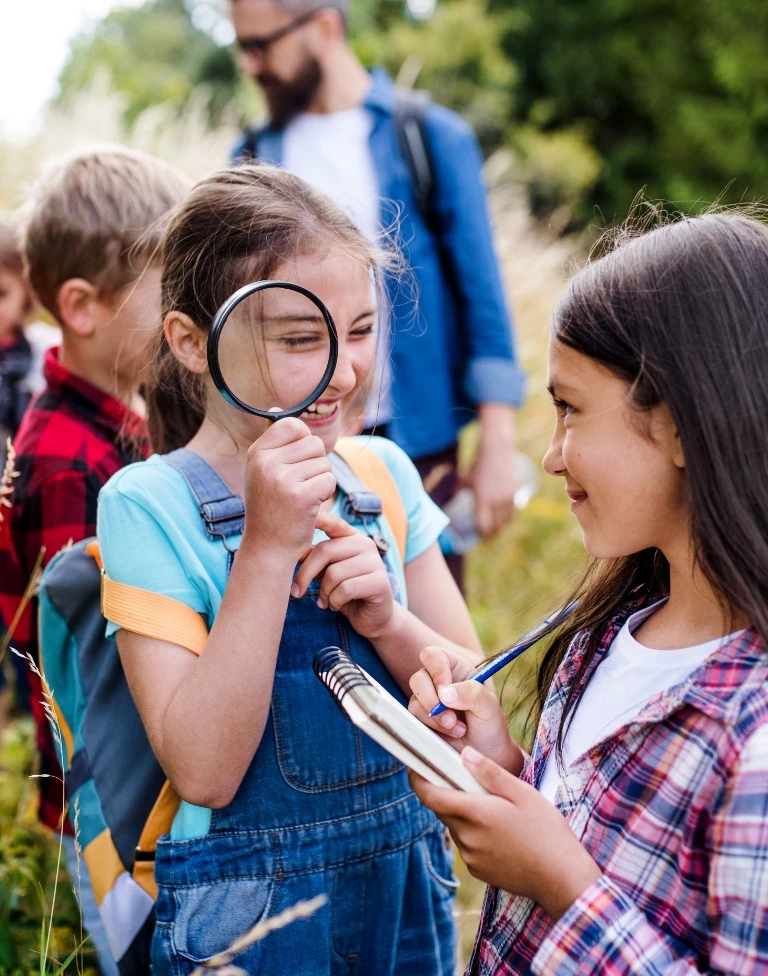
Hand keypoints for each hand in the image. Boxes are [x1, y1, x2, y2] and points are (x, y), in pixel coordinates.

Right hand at [243, 419, 335, 555]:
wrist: (268, 547)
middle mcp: (266, 462)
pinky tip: (309, 507)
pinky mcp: (301, 495)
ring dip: (320, 481)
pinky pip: (329, 481)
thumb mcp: (262, 471)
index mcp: (257, 453)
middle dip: (315, 465)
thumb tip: (278, 408)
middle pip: (314, 443)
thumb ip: (273, 442)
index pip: (293, 425)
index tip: (296, 463)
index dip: (303, 442)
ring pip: (324, 463)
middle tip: (299, 486)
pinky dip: (325, 495)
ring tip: (302, 498)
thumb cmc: (270, 507)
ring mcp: (282, 479)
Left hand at [291, 511, 394, 639]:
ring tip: (325, 601)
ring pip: (334, 573)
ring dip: (324, 593)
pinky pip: (345, 589)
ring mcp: (375, 562)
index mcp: (352, 537)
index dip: (317, 518)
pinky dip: (335, 601)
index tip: (298, 517)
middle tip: (296, 592)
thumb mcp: (327, 572)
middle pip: (325, 551)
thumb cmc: (345, 593)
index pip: (332, 522)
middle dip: (305, 574)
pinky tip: (336, 606)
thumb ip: (314, 558)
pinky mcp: (380, 582)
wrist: (372, 618)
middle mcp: (365, 544)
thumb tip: (292, 548)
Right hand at [408, 645, 522, 773]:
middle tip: (452, 718)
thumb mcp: (489, 706)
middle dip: (432, 700)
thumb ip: (472, 693)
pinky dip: (431, 728)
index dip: (436, 671)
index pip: (433, 656)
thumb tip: (445, 693)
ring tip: (458, 729)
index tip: (446, 691)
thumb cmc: (490, 726)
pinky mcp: (420, 719)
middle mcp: (438, 682)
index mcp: (455, 669)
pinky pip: (413, 719)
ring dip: (435, 718)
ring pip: (414, 701)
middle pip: (418, 678)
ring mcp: (427, 701)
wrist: (485, 754)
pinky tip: (450, 734)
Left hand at [410, 748, 601, 920]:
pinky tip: (500, 830)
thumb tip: (465, 754)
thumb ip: (490, 773)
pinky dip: (474, 833)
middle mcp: (466, 838)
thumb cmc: (546, 831)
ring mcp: (471, 857)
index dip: (418, 778)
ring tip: (493, 806)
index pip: (430, 795)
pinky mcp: (478, 871)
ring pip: (455, 827)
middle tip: (467, 778)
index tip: (416, 765)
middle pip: (443, 809)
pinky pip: (467, 844)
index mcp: (474, 814)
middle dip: (448, 792)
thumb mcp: (522, 793)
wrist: (562, 879)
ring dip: (464, 813)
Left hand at [468, 404, 517, 536]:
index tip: (479, 536)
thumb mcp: (465, 478)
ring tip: (496, 530)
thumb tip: (453, 496)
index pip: (484, 525)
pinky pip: (514, 511)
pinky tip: (505, 520)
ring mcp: (508, 497)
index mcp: (482, 500)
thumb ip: (458, 490)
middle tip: (487, 537)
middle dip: (491, 534)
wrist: (496, 450)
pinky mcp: (516, 492)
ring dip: (501, 527)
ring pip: (507, 521)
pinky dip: (509, 518)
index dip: (482, 534)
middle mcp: (496, 501)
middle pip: (496, 526)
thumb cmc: (478, 465)